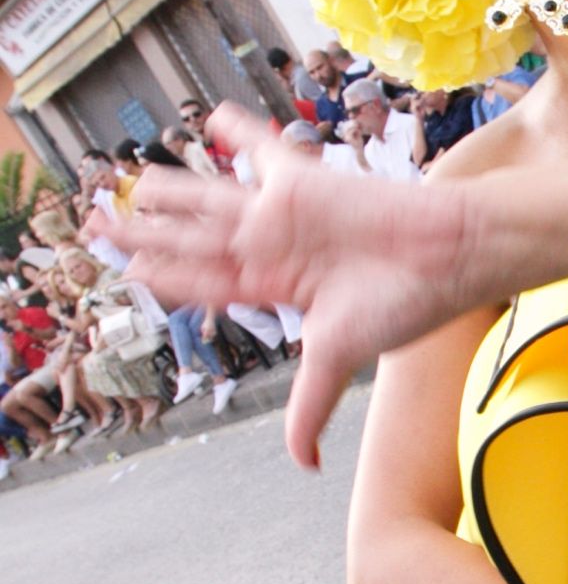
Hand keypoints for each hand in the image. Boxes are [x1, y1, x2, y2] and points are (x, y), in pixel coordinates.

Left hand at [100, 105, 492, 469]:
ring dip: (172, 190)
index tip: (130, 271)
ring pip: (213, 198)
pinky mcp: (305, 182)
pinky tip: (210, 118)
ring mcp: (287, 214)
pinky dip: (240, 134)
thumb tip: (306, 464)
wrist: (448, 256)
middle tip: (103, 223)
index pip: (206, 283)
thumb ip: (311, 405)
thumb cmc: (404, 304)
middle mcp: (275, 249)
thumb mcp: (339, 358)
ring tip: (134, 182)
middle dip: (149, 234)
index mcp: (277, 288)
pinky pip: (265, 152)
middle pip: (195, 240)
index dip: (166, 277)